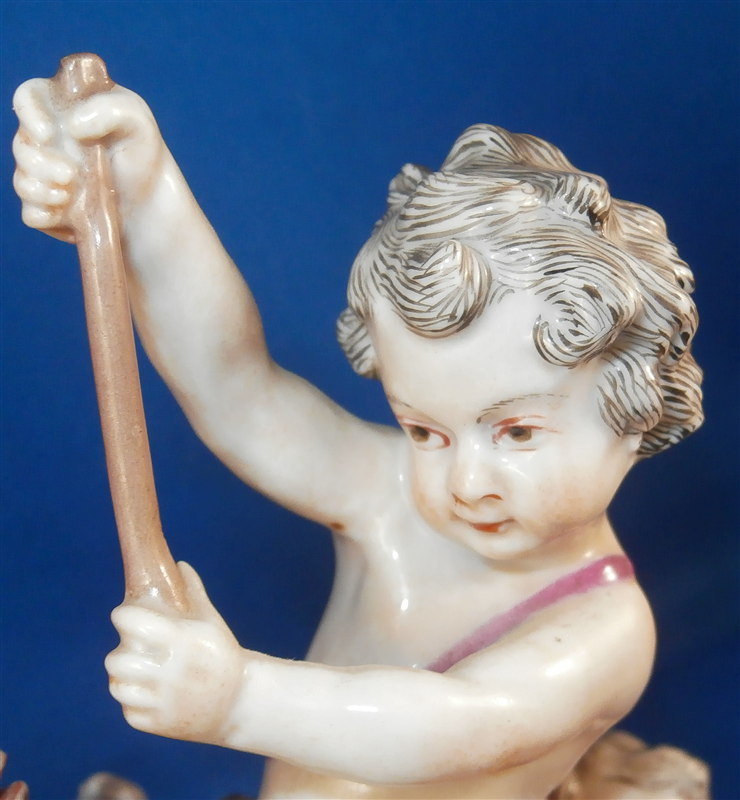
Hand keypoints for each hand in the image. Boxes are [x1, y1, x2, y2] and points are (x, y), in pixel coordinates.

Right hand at [12, 76, 164, 241]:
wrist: (151, 200)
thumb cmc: (142, 153)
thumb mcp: (138, 120)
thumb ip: (111, 109)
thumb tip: (73, 126)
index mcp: (62, 109)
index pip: (29, 98)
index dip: (29, 112)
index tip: (47, 133)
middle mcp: (47, 141)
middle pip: (21, 145)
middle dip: (40, 163)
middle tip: (70, 174)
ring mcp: (45, 176)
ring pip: (23, 181)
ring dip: (39, 189)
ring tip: (68, 195)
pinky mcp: (50, 207)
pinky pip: (31, 213)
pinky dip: (40, 214)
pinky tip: (59, 213)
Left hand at [105, 562, 244, 743]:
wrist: (240, 703)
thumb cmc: (223, 656)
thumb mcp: (212, 622)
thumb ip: (193, 592)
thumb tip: (179, 564)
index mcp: (181, 640)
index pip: (130, 622)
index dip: (124, 616)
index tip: (129, 616)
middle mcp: (168, 672)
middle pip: (116, 659)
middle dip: (122, 650)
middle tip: (135, 648)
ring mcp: (161, 701)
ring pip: (117, 686)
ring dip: (124, 676)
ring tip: (138, 671)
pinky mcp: (157, 724)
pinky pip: (128, 710)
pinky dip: (135, 701)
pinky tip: (149, 692)